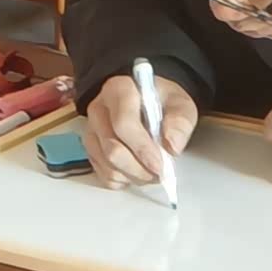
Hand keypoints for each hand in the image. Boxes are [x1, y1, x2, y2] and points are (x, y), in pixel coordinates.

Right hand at [83, 69, 197, 187]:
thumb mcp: (180, 103)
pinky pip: (103, 174)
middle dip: (139, 168)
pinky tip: (137, 171)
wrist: (148, 103)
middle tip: (159, 173)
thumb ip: (180, 122)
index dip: (142, 149)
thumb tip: (172, 145)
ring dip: (133, 176)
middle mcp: (99, 109)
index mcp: (119, 90)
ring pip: (107, 166)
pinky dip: (124, 180)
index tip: (160, 165)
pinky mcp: (91, 149)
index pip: (123, 124)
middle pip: (112, 150)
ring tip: (151, 171)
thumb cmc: (162, 102)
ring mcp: (92, 131)